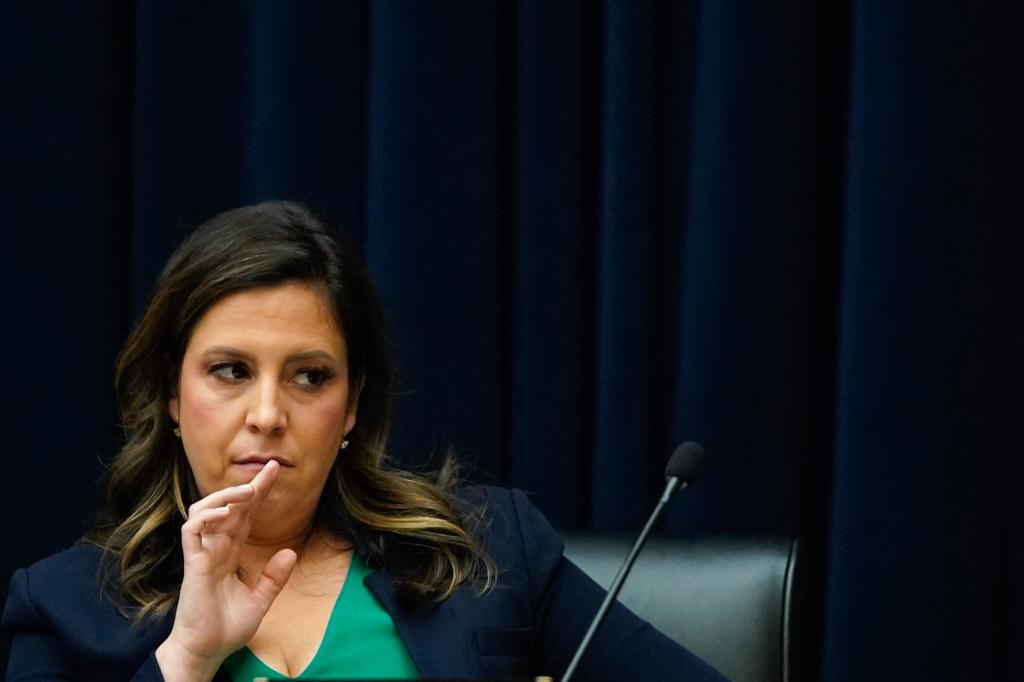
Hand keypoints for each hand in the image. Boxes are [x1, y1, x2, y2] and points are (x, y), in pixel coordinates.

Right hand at [155, 461, 296, 681]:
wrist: (207, 651)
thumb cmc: (227, 627)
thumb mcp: (261, 600)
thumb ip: (274, 578)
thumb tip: (290, 552)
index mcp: (230, 553)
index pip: (245, 515)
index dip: (258, 493)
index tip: (274, 473)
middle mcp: (216, 548)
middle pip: (230, 508)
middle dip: (249, 485)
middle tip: (270, 468)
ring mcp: (202, 554)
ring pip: (205, 512)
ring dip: (224, 497)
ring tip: (248, 490)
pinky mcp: (192, 564)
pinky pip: (192, 532)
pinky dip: (206, 518)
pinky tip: (224, 513)